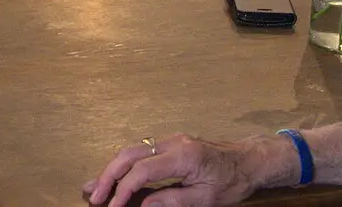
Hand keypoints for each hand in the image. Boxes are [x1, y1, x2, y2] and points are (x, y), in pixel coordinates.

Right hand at [84, 134, 272, 206]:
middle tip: (93, 196)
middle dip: (108, 175)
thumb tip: (142, 205)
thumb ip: (172, 200)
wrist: (248, 160)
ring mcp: (170, 140)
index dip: (123, 189)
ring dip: (112, 169)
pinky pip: (141, 152)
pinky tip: (114, 177)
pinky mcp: (169, 143)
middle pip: (129, 154)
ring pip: (131, 150)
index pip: (142, 170)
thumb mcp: (205, 198)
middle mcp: (172, 142)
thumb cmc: (231, 181)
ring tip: (95, 188)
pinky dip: (124, 165)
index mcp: (183, 156)